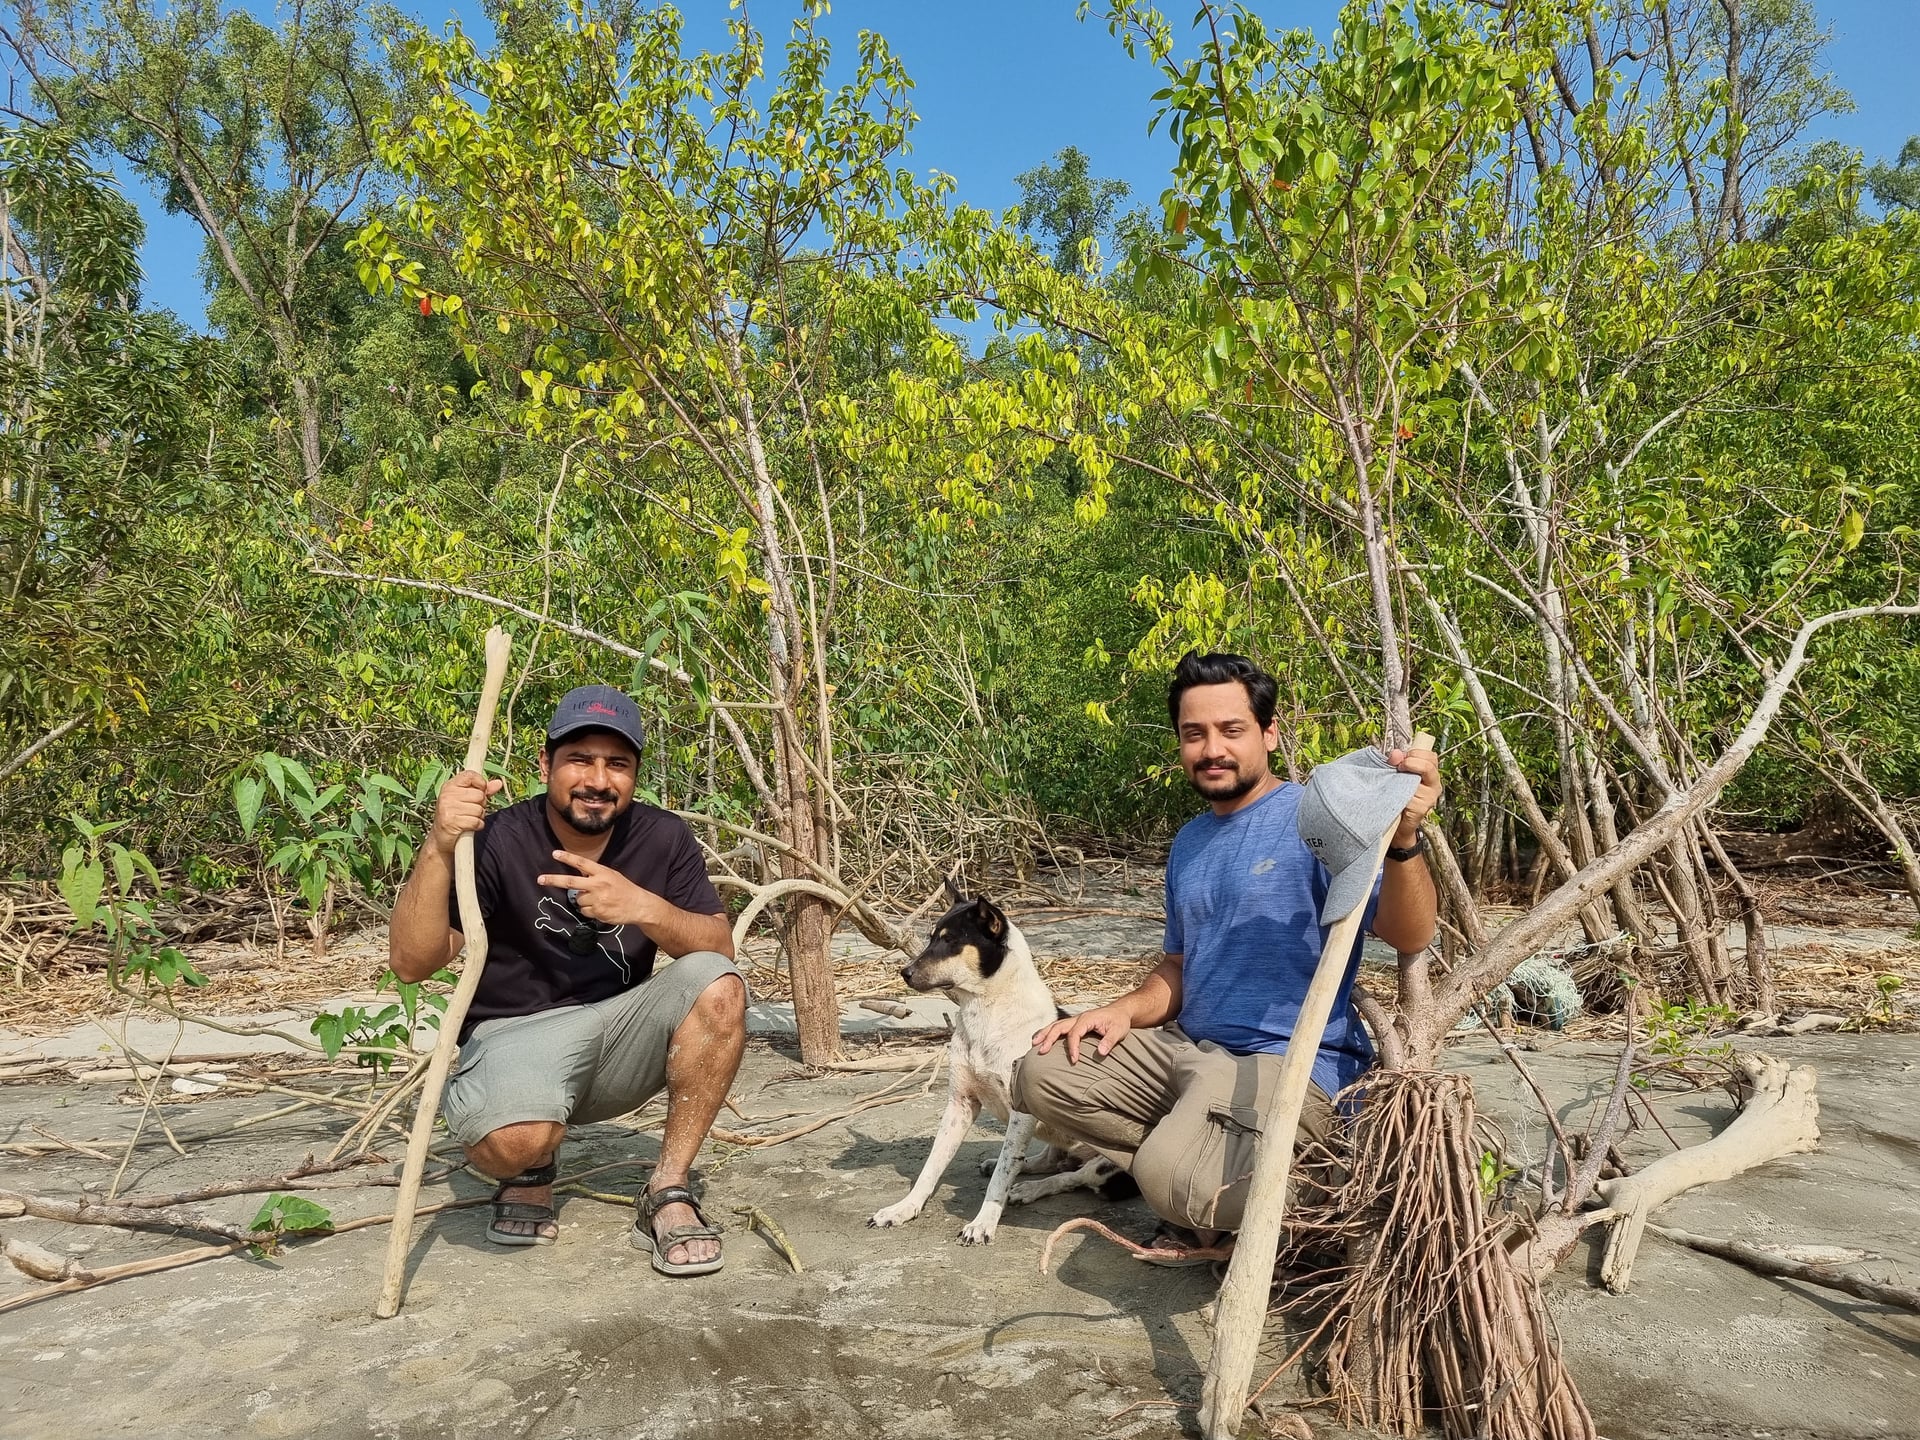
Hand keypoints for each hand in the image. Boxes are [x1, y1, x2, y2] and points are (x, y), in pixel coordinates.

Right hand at [431, 770, 502, 856]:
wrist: (441, 839)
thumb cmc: (455, 817)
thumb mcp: (466, 800)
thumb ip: (483, 790)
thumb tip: (498, 783)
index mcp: (450, 786)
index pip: (470, 775)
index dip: (481, 783)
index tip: (481, 790)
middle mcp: (447, 795)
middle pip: (479, 795)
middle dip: (481, 805)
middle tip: (471, 810)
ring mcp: (448, 808)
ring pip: (479, 809)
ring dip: (478, 816)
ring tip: (468, 818)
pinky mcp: (451, 822)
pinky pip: (476, 821)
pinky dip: (477, 826)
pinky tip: (469, 826)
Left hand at [536, 849, 655, 927]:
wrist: (639, 905)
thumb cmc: (624, 889)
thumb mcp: (612, 876)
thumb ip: (596, 875)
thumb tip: (579, 876)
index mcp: (602, 872)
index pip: (582, 863)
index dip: (568, 858)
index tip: (555, 853)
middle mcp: (598, 884)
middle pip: (570, 882)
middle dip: (553, 880)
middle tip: (540, 879)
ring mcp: (597, 899)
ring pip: (578, 900)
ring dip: (584, 901)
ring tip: (599, 901)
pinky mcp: (597, 911)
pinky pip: (584, 911)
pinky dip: (589, 911)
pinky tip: (601, 908)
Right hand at [1032, 1003, 1132, 1063]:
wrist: (1121, 1011)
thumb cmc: (1119, 1021)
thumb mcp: (1119, 1031)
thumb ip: (1110, 1041)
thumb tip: (1101, 1053)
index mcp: (1087, 1019)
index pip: (1075, 1033)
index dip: (1073, 1047)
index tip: (1074, 1061)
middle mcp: (1078, 1018)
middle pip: (1059, 1027)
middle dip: (1049, 1039)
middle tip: (1041, 1051)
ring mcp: (1075, 1019)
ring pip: (1056, 1025)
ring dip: (1044, 1034)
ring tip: (1034, 1044)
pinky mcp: (1075, 1023)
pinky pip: (1058, 1026)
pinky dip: (1048, 1032)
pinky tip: (1042, 1039)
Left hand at [1385, 745, 1442, 845]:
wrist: (1396, 823)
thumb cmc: (1396, 795)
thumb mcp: (1397, 775)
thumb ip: (1397, 762)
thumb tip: (1395, 753)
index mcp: (1430, 774)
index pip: (1431, 756)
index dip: (1415, 753)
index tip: (1401, 756)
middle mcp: (1434, 785)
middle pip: (1428, 767)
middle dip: (1410, 763)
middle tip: (1397, 767)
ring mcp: (1429, 798)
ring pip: (1416, 781)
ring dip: (1401, 780)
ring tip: (1393, 783)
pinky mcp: (1421, 810)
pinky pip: (1410, 798)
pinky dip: (1398, 794)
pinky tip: (1393, 796)